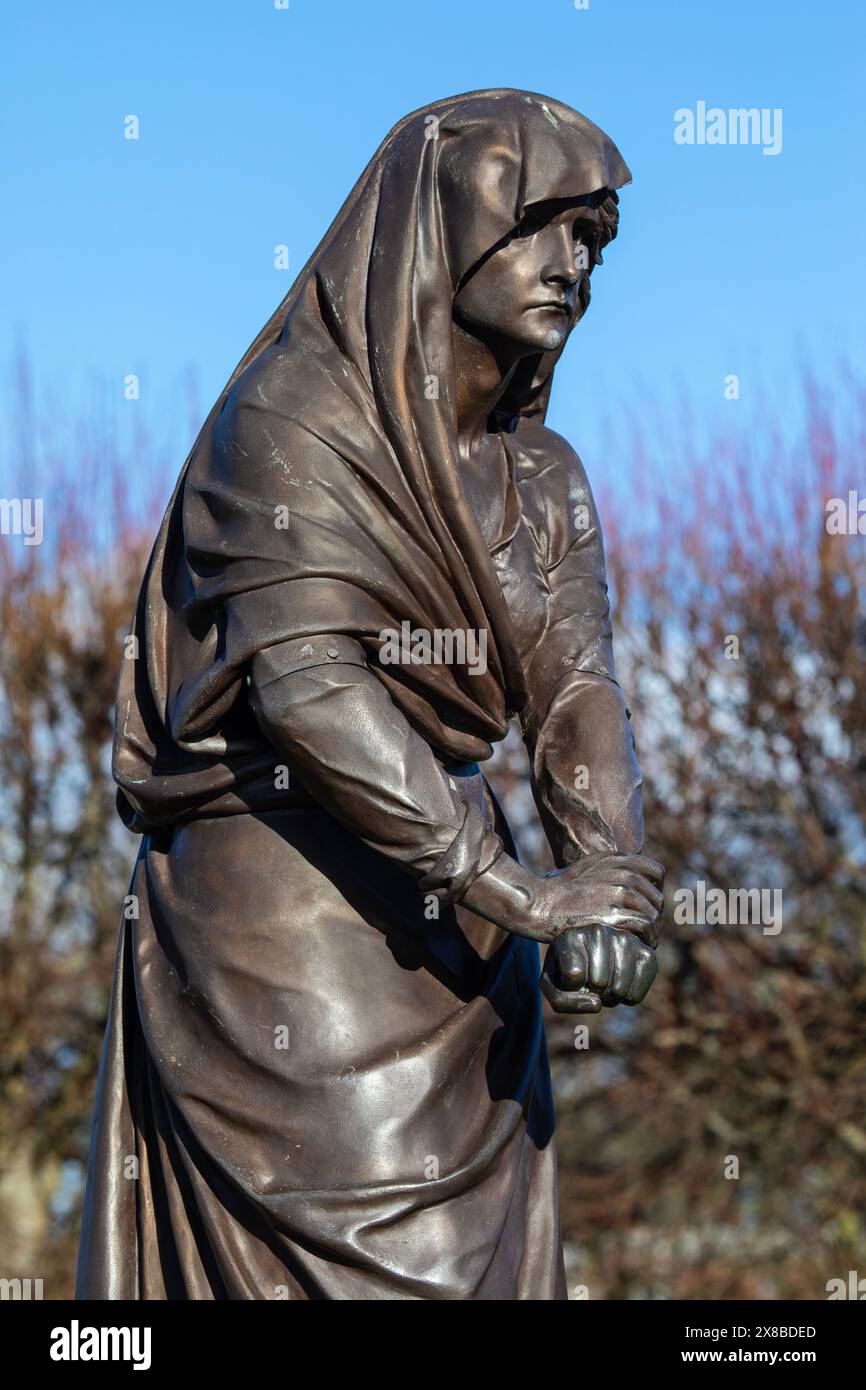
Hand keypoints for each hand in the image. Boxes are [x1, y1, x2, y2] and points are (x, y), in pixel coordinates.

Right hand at [532, 851, 664, 946]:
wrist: (540, 905)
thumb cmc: (561, 891)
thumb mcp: (588, 867)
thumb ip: (612, 868)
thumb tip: (634, 879)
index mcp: (619, 859)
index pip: (657, 873)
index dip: (654, 891)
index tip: (645, 907)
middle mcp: (623, 872)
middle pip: (657, 898)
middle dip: (653, 916)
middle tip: (643, 931)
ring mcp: (619, 892)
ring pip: (654, 914)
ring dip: (651, 932)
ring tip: (642, 942)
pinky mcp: (614, 913)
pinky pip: (646, 927)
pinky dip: (647, 938)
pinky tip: (639, 945)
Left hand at [541, 923, 658, 1013]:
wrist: (594, 955)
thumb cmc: (566, 972)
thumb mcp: (553, 986)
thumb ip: (563, 1002)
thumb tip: (597, 1005)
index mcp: (571, 936)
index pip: (574, 975)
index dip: (569, 986)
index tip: (566, 976)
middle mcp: (599, 931)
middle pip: (598, 983)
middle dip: (593, 992)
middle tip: (589, 981)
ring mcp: (625, 939)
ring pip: (618, 990)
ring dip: (609, 997)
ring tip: (604, 983)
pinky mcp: (647, 954)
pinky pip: (635, 996)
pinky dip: (626, 1000)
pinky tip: (620, 984)